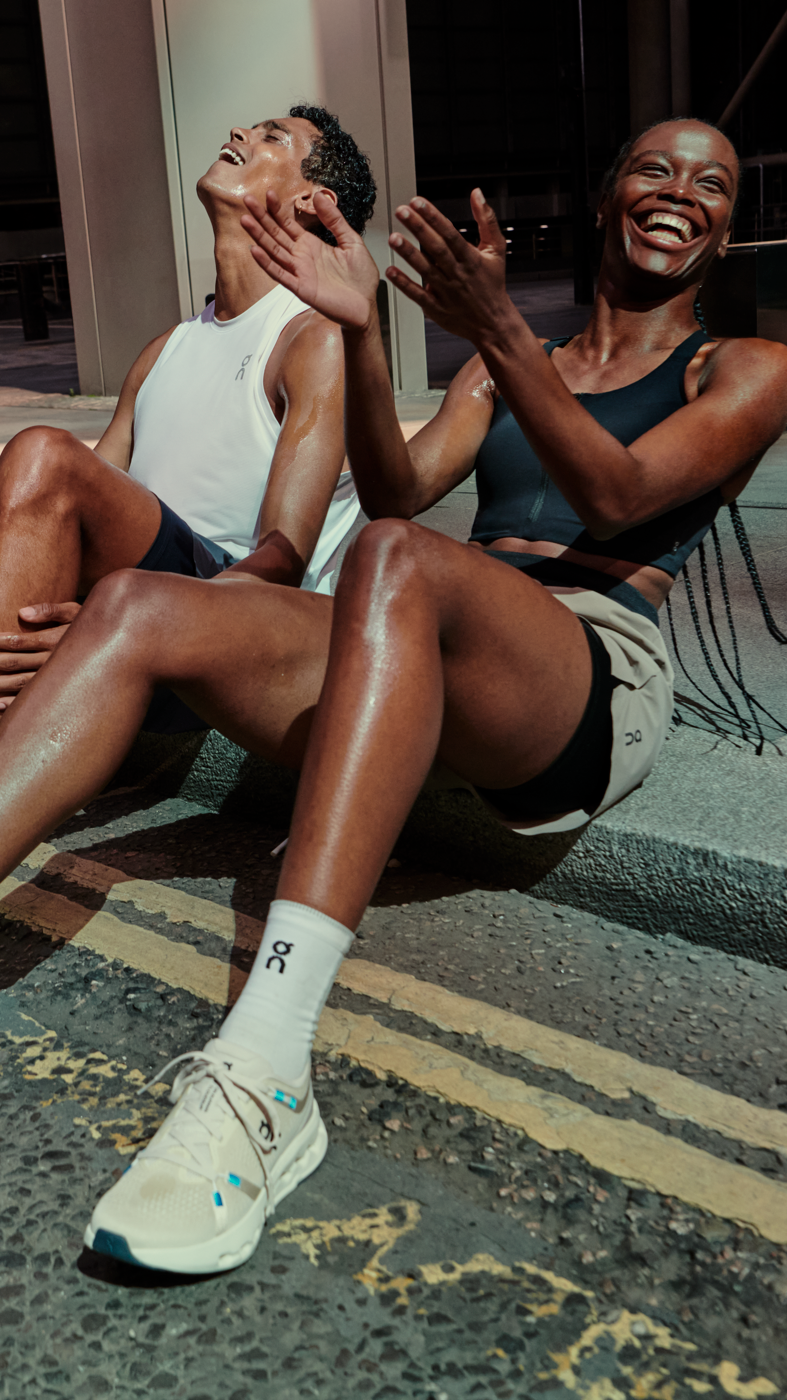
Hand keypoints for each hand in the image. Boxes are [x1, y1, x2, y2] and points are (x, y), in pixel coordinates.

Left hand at [0, 600, 81, 712]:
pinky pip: (32, 698)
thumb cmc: (89, 625)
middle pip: (17, 663)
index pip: (22, 642)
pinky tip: (0, 705)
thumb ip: (49, 610)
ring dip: (0, 684)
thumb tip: (23, 613)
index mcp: (55, 641)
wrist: (116, 648)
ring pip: (20, 683)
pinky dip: (14, 703)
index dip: (2, 641)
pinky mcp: (56, 690)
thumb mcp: (73, 611)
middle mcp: (53, 661)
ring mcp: (55, 678)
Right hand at [241, 190, 379, 329]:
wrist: (367, 305)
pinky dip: (267, 263)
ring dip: (259, 237)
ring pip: (274, 251)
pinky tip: (255, 250)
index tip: (268, 193)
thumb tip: (319, 196)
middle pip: (276, 235)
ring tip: (245, 220)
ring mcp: (300, 272)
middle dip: (262, 218)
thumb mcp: (351, 241)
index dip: (277, 210)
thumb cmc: (360, 278)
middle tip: (248, 200)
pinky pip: (281, 275)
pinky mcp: (302, 288)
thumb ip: (334, 220)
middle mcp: (301, 257)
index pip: (288, 224)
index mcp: (311, 245)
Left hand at [385, 188, 511, 344]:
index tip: (418, 202)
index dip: (433, 216)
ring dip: (408, 254)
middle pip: (436, 248)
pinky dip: (405, 284)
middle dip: (418, 228)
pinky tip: (391, 272)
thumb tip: (477, 193)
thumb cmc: (493, 284)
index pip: (450, 233)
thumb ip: (487, 220)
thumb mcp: (497, 249)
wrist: (494, 323)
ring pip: (426, 270)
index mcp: (471, 258)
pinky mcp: (438, 309)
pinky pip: (419, 295)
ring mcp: (447, 292)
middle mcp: (458, 274)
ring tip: (393, 238)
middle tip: (401, 211)